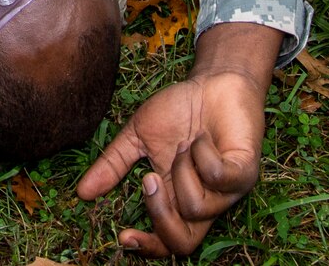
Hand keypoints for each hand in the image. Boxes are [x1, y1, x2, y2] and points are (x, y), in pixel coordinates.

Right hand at [76, 23, 279, 257]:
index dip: (146, 247)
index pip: (167, 242)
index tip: (122, 235)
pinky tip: (203, 138)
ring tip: (185, 145)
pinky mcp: (246, 172)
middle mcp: (206, 203)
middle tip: (150, 179)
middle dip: (160, 214)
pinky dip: (203, 155)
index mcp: (179, 199)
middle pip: (183, 243)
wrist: (215, 80)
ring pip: (196, 207)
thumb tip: (82, 192)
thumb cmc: (180, 109)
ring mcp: (228, 191)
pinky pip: (219, 178)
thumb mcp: (138, 136)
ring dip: (182, 170)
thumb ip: (113, 165)